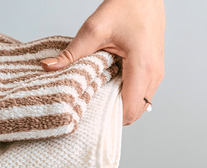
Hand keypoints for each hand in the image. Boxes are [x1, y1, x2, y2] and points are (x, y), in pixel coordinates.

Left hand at [40, 0, 164, 125]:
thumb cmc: (126, 6)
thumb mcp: (93, 29)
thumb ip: (71, 53)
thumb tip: (48, 67)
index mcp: (143, 66)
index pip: (129, 109)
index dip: (109, 117)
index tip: (90, 115)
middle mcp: (155, 73)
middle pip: (135, 112)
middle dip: (113, 113)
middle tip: (91, 106)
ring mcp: (158, 72)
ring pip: (140, 105)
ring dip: (121, 104)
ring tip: (100, 94)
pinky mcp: (156, 69)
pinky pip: (143, 93)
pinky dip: (128, 94)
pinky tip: (111, 84)